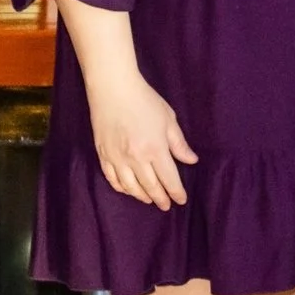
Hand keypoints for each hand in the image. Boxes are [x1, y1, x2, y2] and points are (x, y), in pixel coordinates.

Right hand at [85, 71, 196, 207]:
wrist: (112, 88)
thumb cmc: (144, 101)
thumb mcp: (168, 120)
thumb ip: (179, 143)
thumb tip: (192, 160)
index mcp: (155, 149)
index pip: (169, 179)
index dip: (176, 192)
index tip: (181, 200)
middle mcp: (135, 158)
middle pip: (150, 186)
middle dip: (161, 198)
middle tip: (166, 206)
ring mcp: (117, 157)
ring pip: (130, 186)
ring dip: (141, 196)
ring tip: (150, 200)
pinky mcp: (102, 154)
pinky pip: (112, 178)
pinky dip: (121, 188)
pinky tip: (128, 190)